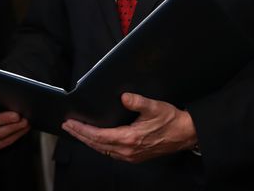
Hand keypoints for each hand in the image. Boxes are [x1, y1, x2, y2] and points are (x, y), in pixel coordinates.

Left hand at [61, 92, 197, 162]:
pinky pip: (111, 153)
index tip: (70, 123)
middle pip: (97, 145)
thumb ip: (137, 101)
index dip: (82, 130)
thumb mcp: (154, 107)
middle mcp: (128, 150)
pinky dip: (99, 146)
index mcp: (130, 138)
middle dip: (80, 135)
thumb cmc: (171, 121)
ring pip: (103, 150)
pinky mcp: (134, 156)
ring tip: (77, 132)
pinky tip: (95, 140)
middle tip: (67, 127)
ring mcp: (131, 156)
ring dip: (88, 141)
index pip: (99, 136)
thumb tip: (124, 97)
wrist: (186, 134)